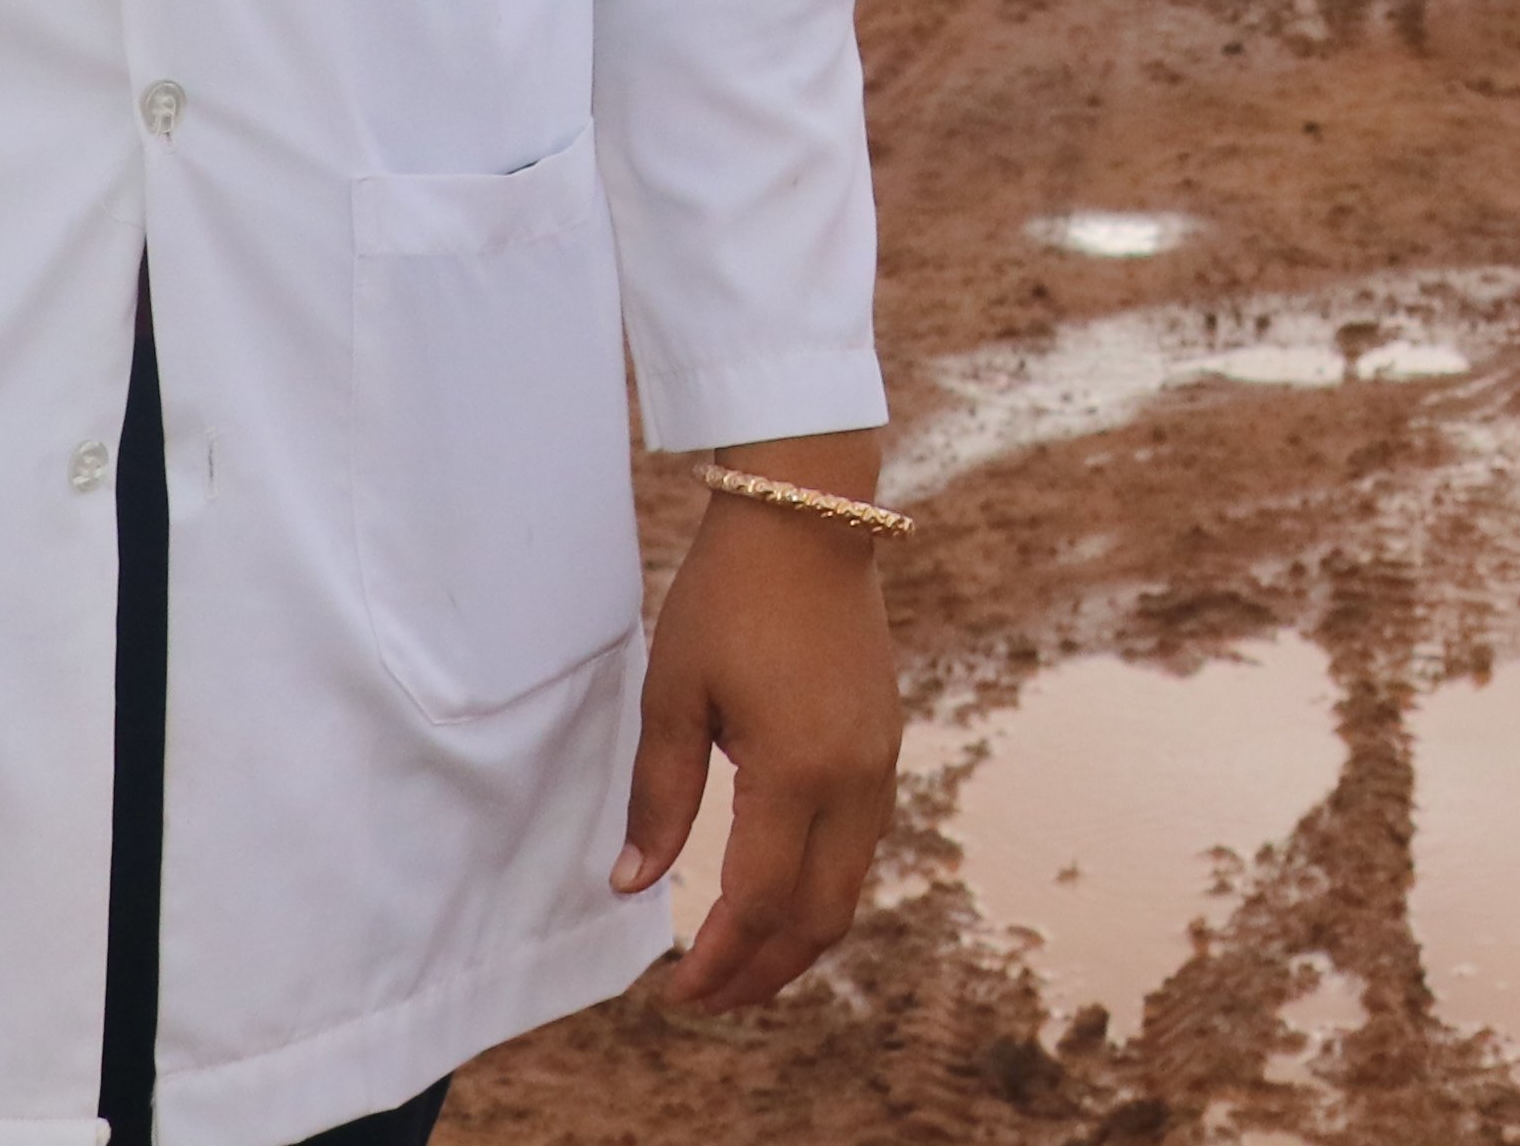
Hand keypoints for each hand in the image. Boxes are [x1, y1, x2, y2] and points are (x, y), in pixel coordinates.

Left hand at [617, 461, 900, 1013]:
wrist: (808, 522)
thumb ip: (660, 797)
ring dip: (795, 939)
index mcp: (796, 772)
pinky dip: (820, 890)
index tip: (674, 993)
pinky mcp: (885, 745)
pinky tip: (777, 892)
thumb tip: (633, 885)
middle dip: (761, 972)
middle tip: (703, 997)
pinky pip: (862, 846)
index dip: (718, 962)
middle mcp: (853, 781)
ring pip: (849, 888)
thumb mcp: (673, 695)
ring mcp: (880, 764)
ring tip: (738, 960)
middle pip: (819, 919)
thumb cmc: (729, 599)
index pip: (759, 904)